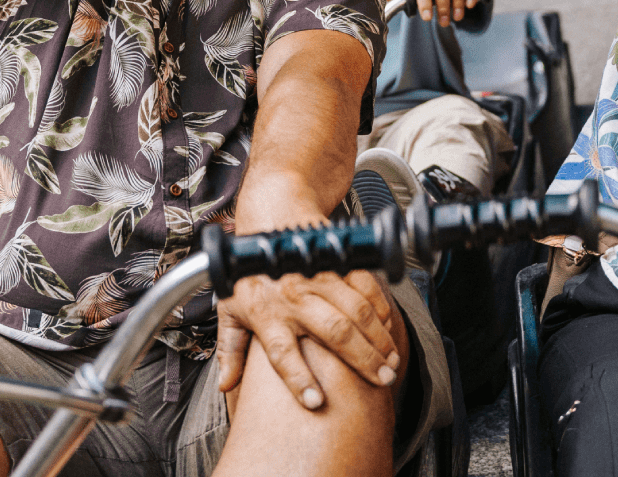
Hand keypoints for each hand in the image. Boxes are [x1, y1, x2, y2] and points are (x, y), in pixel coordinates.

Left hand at [215, 266, 400, 407]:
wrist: (271, 215)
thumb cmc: (250, 267)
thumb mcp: (230, 306)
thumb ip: (230, 349)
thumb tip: (225, 385)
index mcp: (266, 313)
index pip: (282, 353)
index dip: (299, 379)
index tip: (317, 402)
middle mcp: (294, 296)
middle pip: (334, 331)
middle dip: (363, 359)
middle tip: (382, 379)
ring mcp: (319, 277)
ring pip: (356, 310)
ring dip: (378, 337)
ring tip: (392, 359)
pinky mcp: (338, 263)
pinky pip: (366, 286)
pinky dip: (381, 307)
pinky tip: (389, 327)